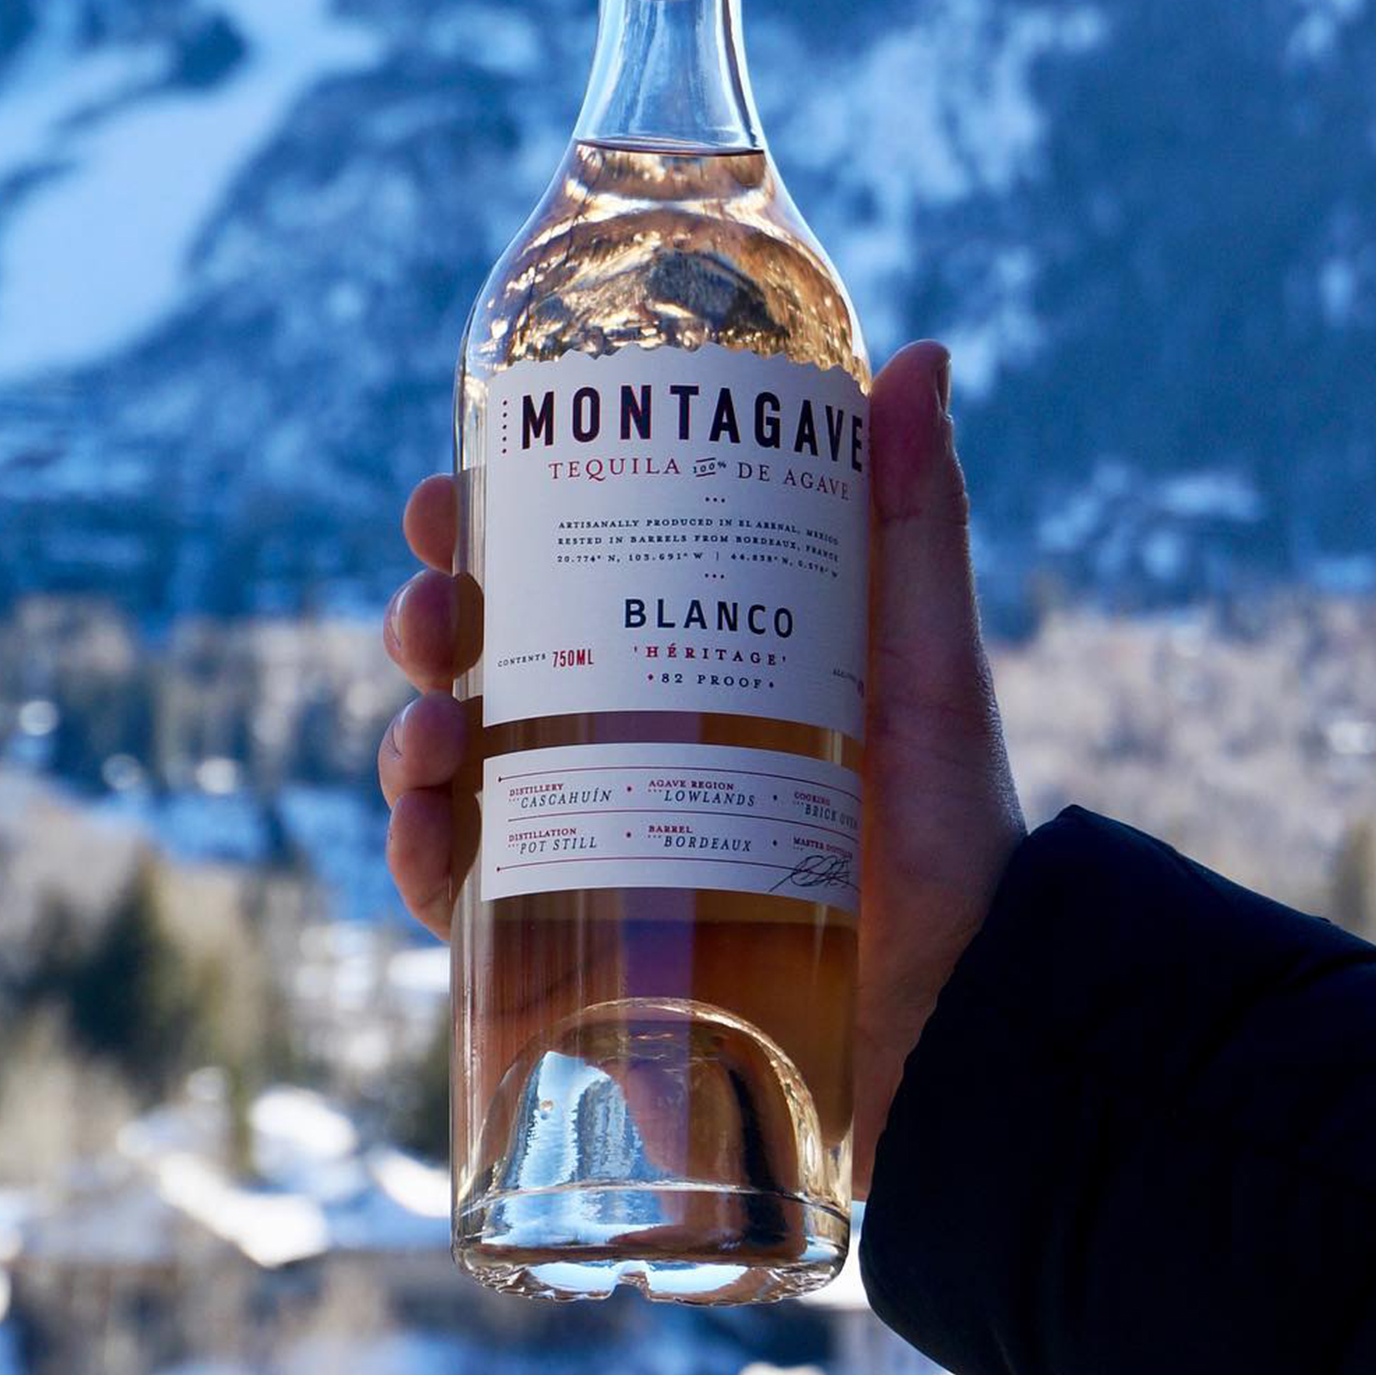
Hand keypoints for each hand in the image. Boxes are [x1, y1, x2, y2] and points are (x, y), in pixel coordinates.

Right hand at [378, 340, 1025, 1191]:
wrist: (967, 1018)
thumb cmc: (953, 835)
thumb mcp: (922, 664)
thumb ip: (912, 521)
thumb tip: (917, 356)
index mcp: (677, 660)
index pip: (554, 577)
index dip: (484, 527)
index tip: (451, 490)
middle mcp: (614, 743)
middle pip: (481, 664)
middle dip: (431, 617)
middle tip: (439, 604)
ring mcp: (584, 843)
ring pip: (451, 770)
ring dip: (409, 730)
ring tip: (433, 726)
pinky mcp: (570, 953)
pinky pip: (465, 901)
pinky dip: (423, 862)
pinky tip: (431, 833)